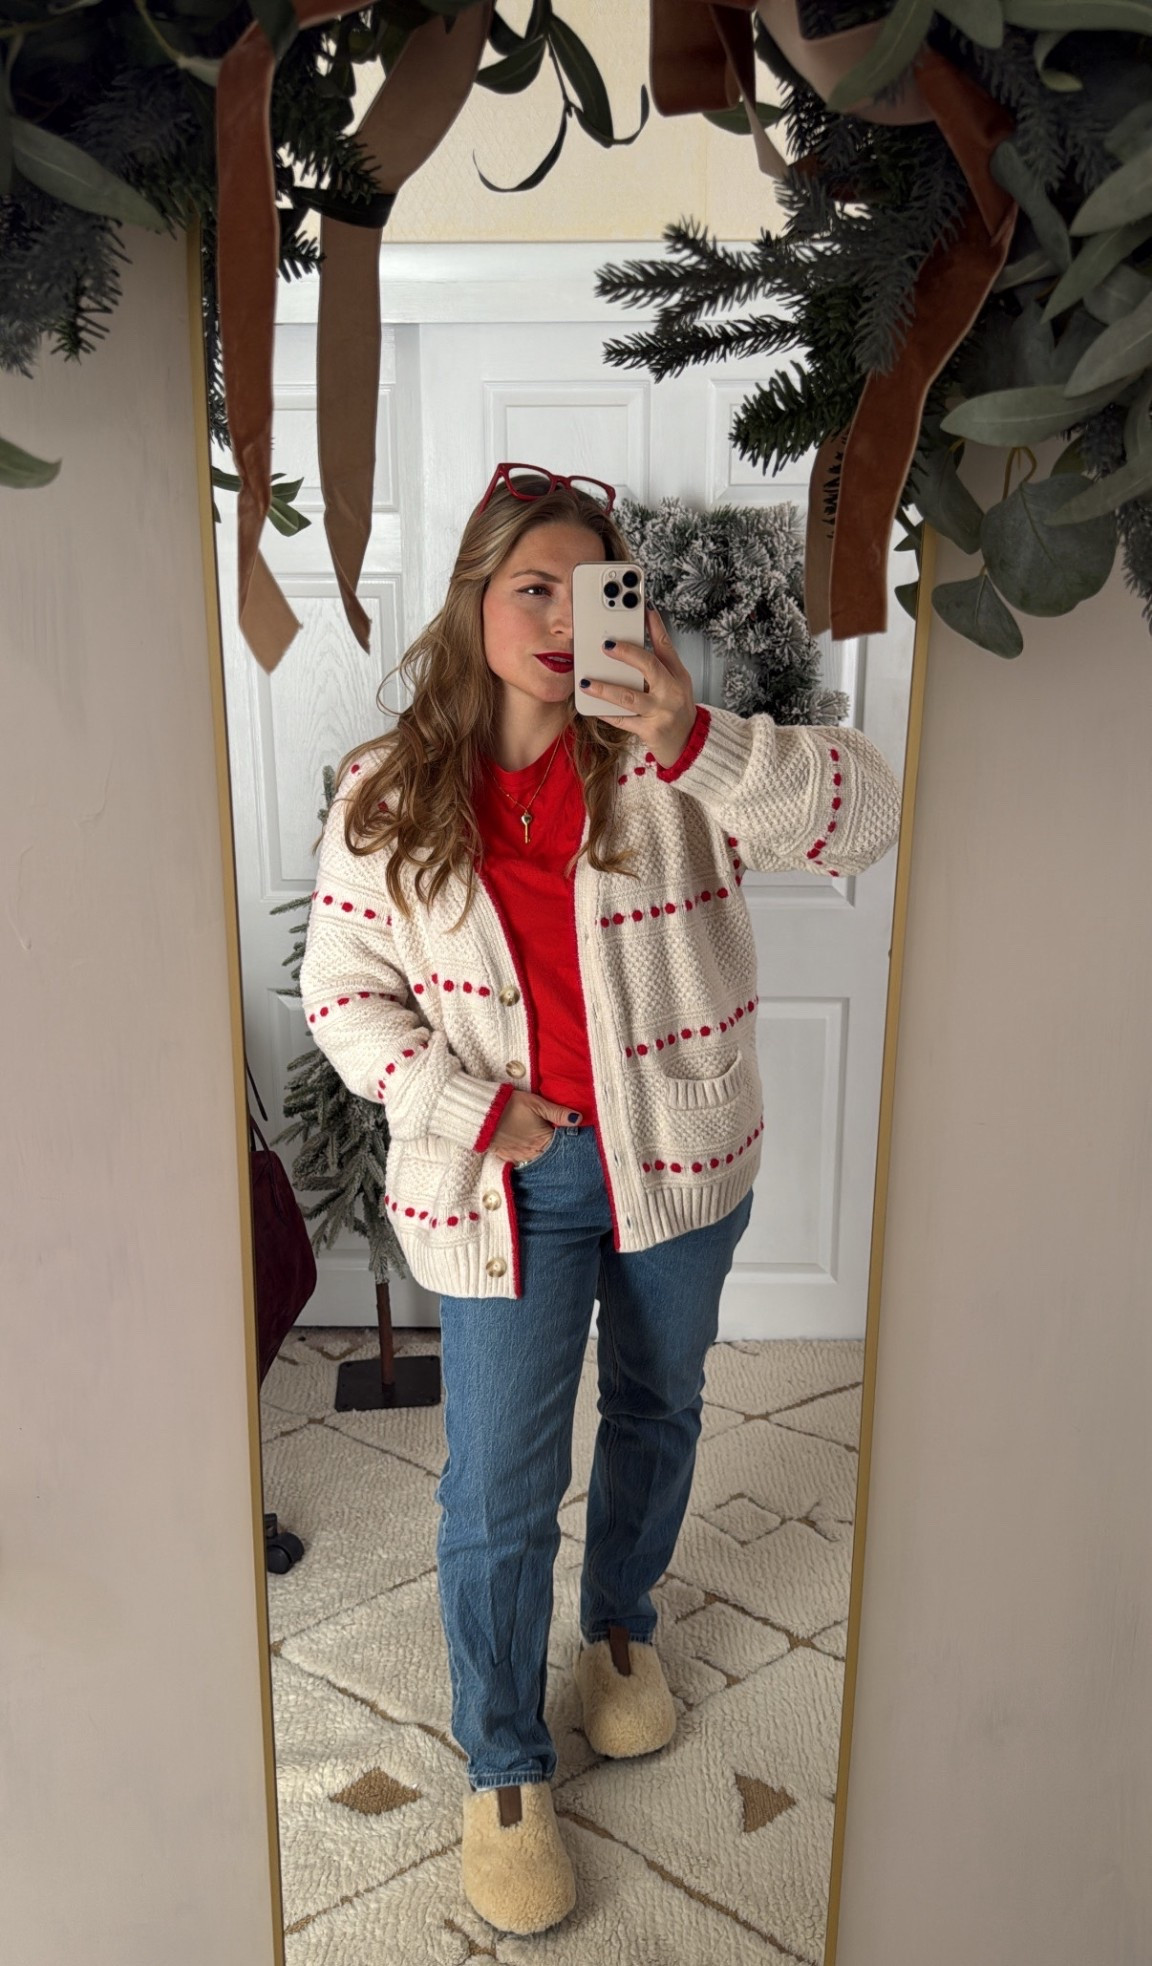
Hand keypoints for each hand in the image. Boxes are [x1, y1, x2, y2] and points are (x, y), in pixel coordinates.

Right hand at [489, 1090, 580, 1163]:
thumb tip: (579, 1119)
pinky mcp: (505, 1155)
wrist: (482, 1114)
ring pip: (536, 1161)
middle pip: (550, 1156)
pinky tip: (529, 1154)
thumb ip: (558, 1113)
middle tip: (564, 1150)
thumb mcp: (537, 1104)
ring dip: (542, 1157)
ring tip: (546, 1151)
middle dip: (556, 1153)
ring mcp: (518, 1156)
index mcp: (543, 1140)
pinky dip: (526, 1159)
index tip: (576, 1141)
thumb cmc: (511, 1106)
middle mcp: (532, 1152)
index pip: (562, 1146)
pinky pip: (520, 1162)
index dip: (569, 1142)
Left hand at [578, 606, 696, 767]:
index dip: (654, 626)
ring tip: (586, 682)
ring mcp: (661, 713)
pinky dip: (606, 713)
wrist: (688, 743)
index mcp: (678, 676)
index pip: (665, 646)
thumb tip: (642, 631)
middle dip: (627, 654)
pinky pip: (623, 721)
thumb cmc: (677, 709)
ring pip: (630, 697)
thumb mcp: (676, 682)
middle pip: (650, 667)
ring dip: (605, 689)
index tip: (641, 610)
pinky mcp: (650, 731)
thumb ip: (660, 659)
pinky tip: (591, 707)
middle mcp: (672, 692)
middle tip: (606, 645)